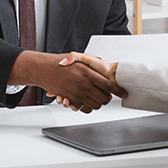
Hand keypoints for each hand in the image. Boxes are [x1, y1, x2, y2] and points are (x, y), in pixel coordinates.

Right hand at [9, 51, 124, 112]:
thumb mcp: (79, 58)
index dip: (118, 91)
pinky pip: (84, 109)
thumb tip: (103, 62)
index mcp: (88, 73)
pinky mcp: (71, 100)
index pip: (109, 85)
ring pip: (96, 105)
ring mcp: (78, 94)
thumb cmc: (61, 64)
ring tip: (98, 99)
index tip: (123, 93)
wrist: (45, 69)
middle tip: (109, 96)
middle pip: (104, 98)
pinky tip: (88, 102)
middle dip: (108, 99)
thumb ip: (92, 61)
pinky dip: (88, 107)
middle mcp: (84, 85)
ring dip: (99, 103)